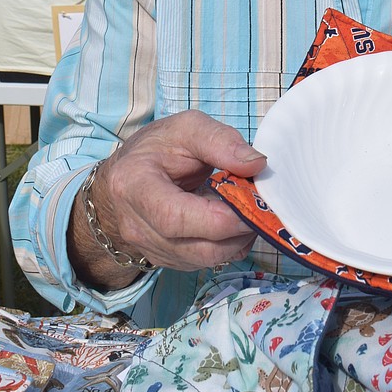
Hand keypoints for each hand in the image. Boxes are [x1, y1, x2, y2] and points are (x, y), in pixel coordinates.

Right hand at [69, 113, 265, 287]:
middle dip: (238, 231)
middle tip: (262, 205)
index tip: (254, 199)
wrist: (130, 173)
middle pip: (197, 247)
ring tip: (249, 209)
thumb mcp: (186, 128)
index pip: (177, 217)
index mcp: (134, 187)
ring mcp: (150, 249)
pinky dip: (227, 246)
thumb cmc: (157, 148)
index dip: (222, 216)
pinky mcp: (165, 260)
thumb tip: (256, 164)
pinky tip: (234, 222)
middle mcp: (136, 226)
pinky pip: (205, 263)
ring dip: (237, 240)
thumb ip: (220, 140)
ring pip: (205, 260)